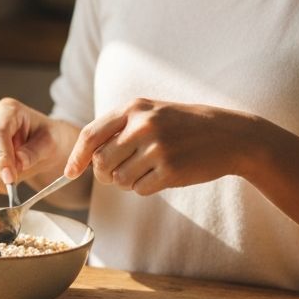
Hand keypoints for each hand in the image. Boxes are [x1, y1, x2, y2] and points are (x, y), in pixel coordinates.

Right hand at [0, 98, 72, 192]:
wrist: (41, 141)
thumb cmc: (46, 138)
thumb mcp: (50, 143)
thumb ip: (34, 152)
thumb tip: (19, 163)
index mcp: (8, 110)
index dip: (2, 157)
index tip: (10, 178)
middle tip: (14, 188)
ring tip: (17, 178)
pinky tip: (7, 178)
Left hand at [64, 98, 254, 194]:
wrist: (230, 136)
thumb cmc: (185, 125)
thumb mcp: (152, 112)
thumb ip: (120, 128)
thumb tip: (86, 158)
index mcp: (133, 108)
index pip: (90, 135)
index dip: (76, 157)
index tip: (69, 173)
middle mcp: (142, 126)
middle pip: (100, 162)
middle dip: (104, 174)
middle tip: (118, 172)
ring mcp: (156, 148)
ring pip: (119, 179)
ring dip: (127, 181)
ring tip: (148, 169)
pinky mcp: (170, 170)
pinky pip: (139, 190)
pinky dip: (146, 188)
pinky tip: (162, 175)